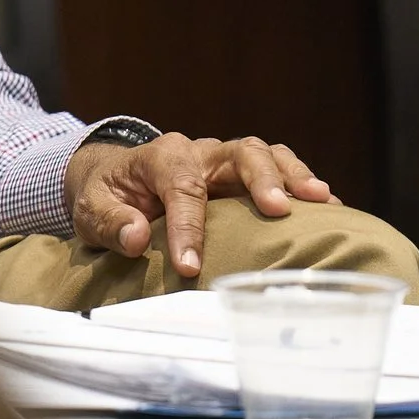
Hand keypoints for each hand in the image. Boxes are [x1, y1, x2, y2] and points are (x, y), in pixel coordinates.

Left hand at [64, 132, 337, 279]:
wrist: (112, 180)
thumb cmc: (105, 196)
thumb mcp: (91, 210)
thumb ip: (110, 222)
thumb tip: (136, 237)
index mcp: (160, 157)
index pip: (180, 187)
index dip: (188, 227)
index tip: (189, 266)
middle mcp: (198, 152)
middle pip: (239, 153)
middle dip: (260, 179)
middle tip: (277, 210)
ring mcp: (224, 161)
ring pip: (265, 155)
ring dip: (292, 176)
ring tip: (322, 202)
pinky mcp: (242, 176)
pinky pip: (277, 169)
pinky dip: (301, 184)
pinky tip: (328, 208)